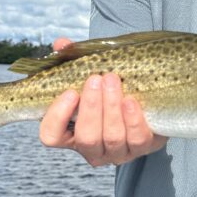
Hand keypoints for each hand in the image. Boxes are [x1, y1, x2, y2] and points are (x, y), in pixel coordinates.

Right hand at [39, 36, 166, 166]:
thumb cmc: (108, 89)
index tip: (70, 92)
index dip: (57, 117)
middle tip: (96, 79)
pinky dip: (133, 120)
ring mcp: (117, 152)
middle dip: (91, 108)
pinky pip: (137, 140)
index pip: (51, 136)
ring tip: (113, 81)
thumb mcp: (89, 73)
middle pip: (86, 138)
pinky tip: (130, 100)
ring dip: (111, 108)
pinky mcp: (142, 148)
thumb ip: (72, 60)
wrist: (144, 99)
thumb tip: (62, 44)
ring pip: (112, 138)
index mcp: (70, 133)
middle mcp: (92, 149)